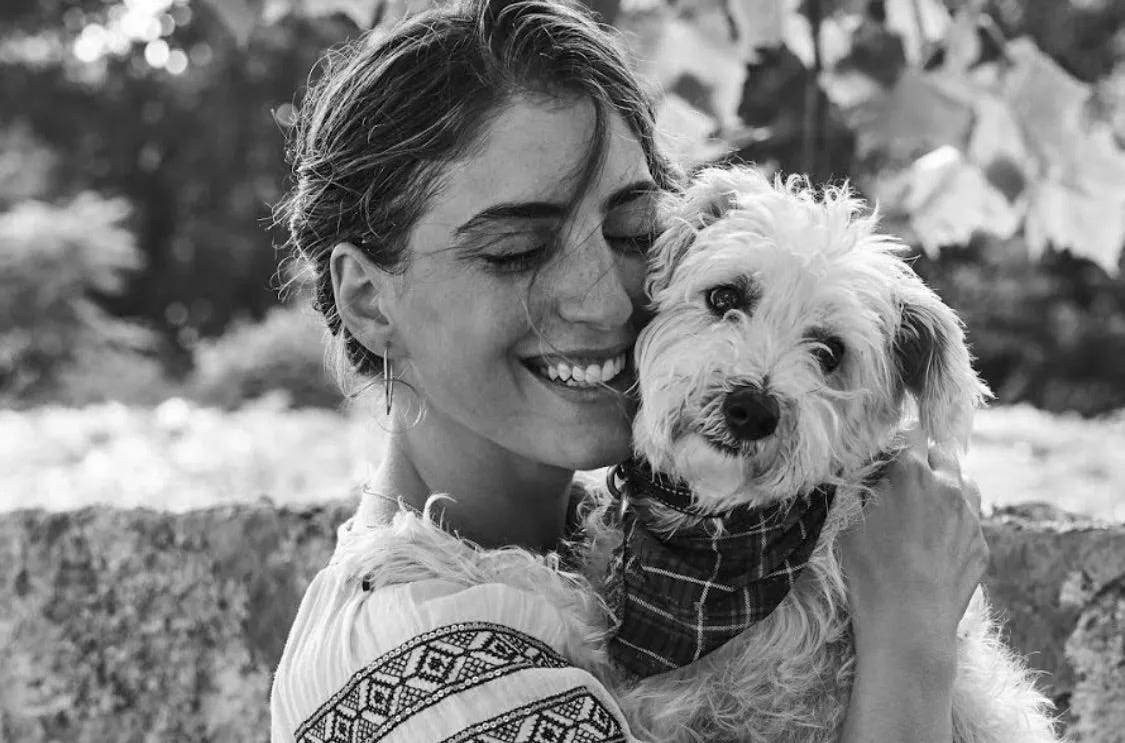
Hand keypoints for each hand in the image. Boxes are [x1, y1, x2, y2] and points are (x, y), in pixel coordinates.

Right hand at [839, 429, 988, 664]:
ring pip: (965, 481)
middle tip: (906, 476)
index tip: (888, 450)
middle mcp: (948, 486)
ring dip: (949, 483)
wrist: (909, 621)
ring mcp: (970, 516)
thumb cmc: (868, 568)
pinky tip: (938, 539)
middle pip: (943, 452)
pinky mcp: (981, 545)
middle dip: (926, 457)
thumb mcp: (848, 518)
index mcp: (911, 473)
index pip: (911, 433)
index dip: (898, 439)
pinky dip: (957, 520)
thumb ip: (863, 485)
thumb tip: (867, 469)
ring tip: (929, 502)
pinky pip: (972, 520)